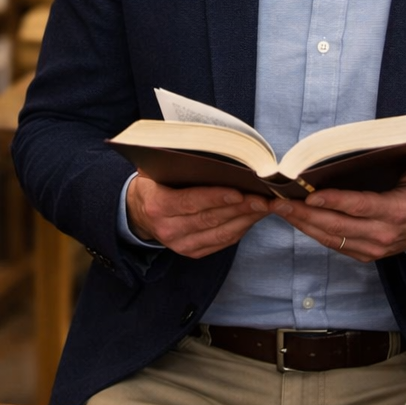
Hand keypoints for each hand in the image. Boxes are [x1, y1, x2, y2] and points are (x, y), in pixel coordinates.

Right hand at [127, 175, 270, 257]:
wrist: (139, 212)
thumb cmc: (155, 183)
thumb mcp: (156, 170)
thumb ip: (177, 164)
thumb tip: (212, 152)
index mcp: (158, 205)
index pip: (190, 202)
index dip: (216, 197)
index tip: (240, 192)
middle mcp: (168, 229)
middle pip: (210, 218)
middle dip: (241, 208)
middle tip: (265, 198)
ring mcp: (180, 244)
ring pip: (220, 233)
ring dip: (246, 219)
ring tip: (266, 205)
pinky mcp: (192, 252)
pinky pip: (222, 241)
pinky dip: (241, 228)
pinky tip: (254, 215)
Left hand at [272, 153, 405, 259]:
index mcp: (397, 212)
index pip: (359, 206)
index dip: (333, 201)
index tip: (309, 194)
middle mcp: (382, 234)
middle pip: (336, 225)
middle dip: (304, 213)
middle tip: (278, 201)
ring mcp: (372, 248)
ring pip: (330, 237)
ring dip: (302, 223)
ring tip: (278, 208)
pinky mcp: (364, 254)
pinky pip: (333, 244)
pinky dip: (311, 231)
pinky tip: (295, 218)